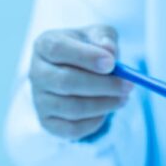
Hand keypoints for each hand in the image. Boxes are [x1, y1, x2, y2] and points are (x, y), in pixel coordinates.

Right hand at [29, 25, 132, 139]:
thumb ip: (104, 39)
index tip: (112, 63)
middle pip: (66, 81)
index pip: (58, 49)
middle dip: (102, 85)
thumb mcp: (99, 36)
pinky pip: (73, 128)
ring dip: (104, 104)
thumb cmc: (90, 49)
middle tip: (128, 85)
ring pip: (72, 108)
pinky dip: (96, 121)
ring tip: (124, 97)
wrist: (80, 71)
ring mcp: (39, 99)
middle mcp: (37, 72)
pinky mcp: (48, 122)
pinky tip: (108, 109)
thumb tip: (109, 52)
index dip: (86, 57)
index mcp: (45, 45)